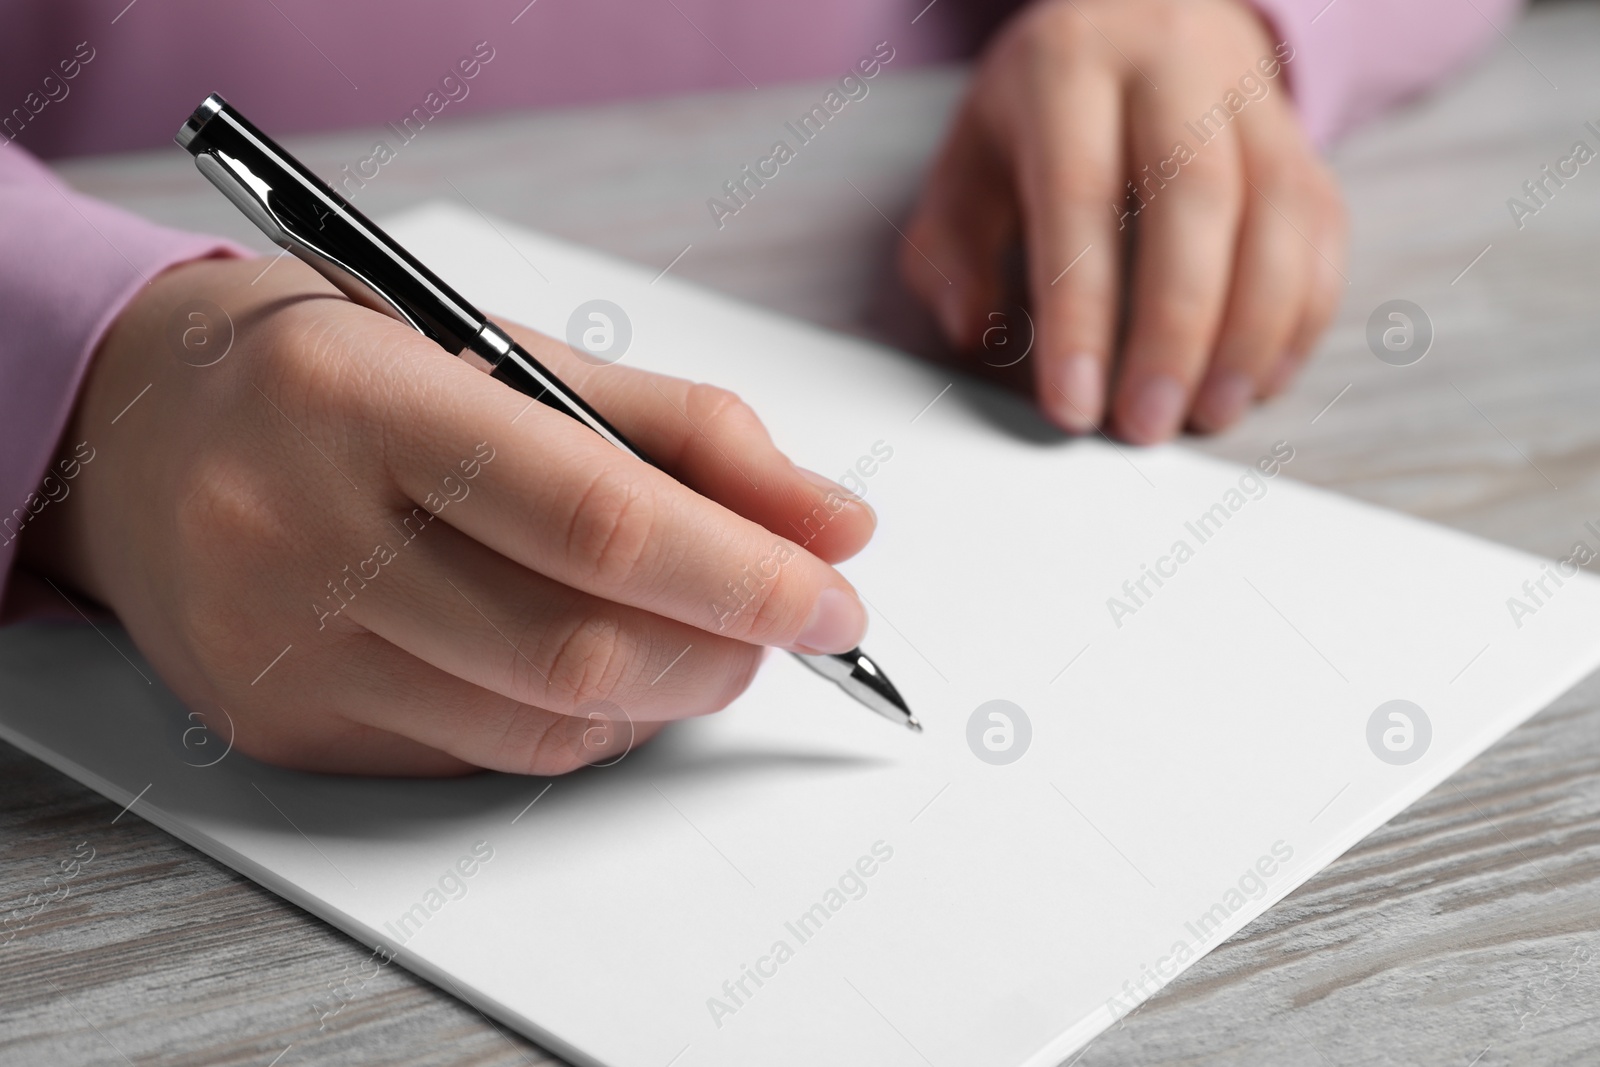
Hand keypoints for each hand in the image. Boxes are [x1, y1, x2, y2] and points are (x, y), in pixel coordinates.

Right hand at [20, 256, 876, 775]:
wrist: (132, 433)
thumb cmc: (335, 370)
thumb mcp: (500, 349)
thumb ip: (680, 431)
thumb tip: (833, 522)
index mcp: (359, 399)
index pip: (598, 516)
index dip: (746, 572)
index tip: (836, 595)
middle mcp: (298, 530)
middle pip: (577, 644)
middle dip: (726, 648)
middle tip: (789, 620)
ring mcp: (280, 646)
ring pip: (540, 724)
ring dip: (668, 696)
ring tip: (706, 642)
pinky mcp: (282, 725)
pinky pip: (483, 756)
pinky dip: (583, 724)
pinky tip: (604, 671)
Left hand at [901, 0, 1345, 441]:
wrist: (1143, 7)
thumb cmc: (1044, 107)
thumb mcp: (971, 152)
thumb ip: (951, 241)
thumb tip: (972, 327)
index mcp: (1070, 68)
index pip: (1079, 196)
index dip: (1079, 311)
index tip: (1073, 406)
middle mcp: (1173, 65)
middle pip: (1195, 200)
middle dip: (1174, 330)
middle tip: (1147, 425)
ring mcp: (1251, 95)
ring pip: (1276, 213)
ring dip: (1251, 331)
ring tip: (1211, 414)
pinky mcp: (1302, 134)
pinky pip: (1321, 225)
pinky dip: (1301, 313)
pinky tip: (1260, 378)